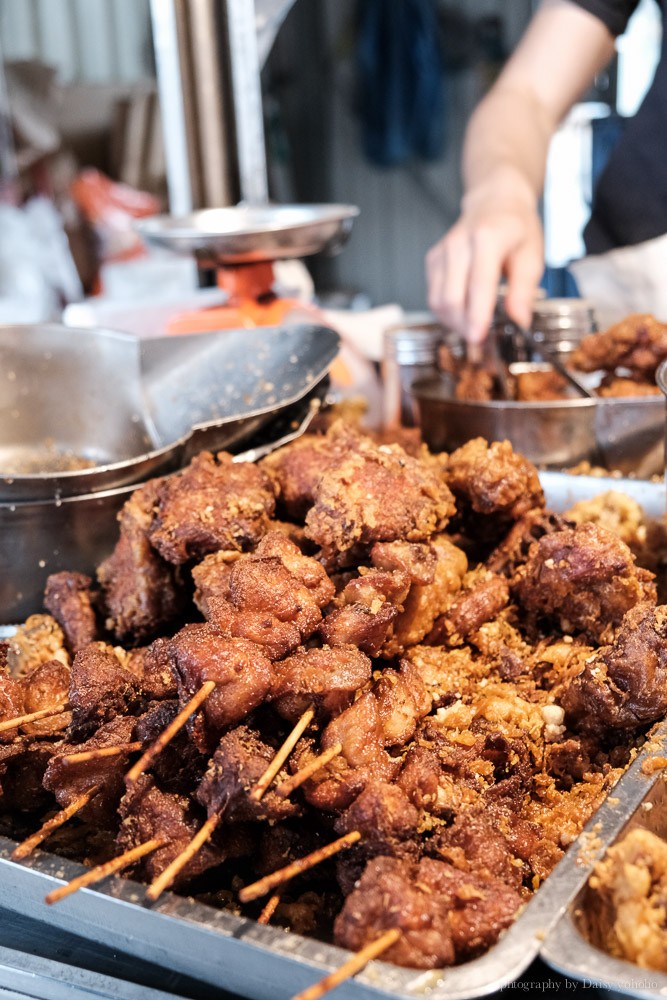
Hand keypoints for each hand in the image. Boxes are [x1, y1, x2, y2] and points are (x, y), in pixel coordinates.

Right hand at [426, 197, 543, 345]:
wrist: (495, 202)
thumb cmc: (516, 229)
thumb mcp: (532, 256)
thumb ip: (524, 291)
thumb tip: (518, 323)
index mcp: (487, 238)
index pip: (478, 284)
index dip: (477, 315)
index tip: (480, 338)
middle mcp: (458, 243)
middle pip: (451, 298)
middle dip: (464, 326)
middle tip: (482, 342)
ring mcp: (441, 252)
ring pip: (438, 302)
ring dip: (454, 323)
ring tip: (474, 329)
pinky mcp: (432, 260)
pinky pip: (433, 296)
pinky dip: (447, 313)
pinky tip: (464, 315)